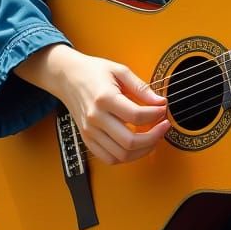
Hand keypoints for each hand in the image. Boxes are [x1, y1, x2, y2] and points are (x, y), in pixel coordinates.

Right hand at [15, 44, 169, 164]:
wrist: (67, 77)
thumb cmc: (93, 72)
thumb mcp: (120, 71)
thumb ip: (141, 88)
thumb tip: (160, 102)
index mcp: (104, 98)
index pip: (136, 116)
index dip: (156, 115)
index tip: (163, 109)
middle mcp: (95, 118)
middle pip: (130, 141)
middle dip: (154, 137)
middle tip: (163, 126)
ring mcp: (90, 132)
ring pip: (122, 155)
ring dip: (144, 150)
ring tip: (153, 137)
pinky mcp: (87, 139)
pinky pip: (109, 158)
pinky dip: (126, 157)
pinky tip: (137, 145)